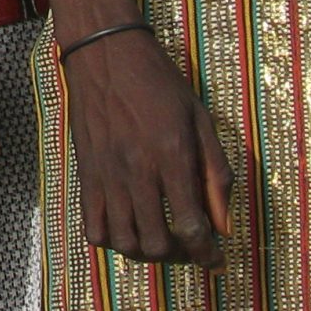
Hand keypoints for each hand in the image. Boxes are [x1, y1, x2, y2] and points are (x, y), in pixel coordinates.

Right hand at [60, 25, 230, 265]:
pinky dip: (112, 241)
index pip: (191, 227)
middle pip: (157, 243)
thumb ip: (216, 174)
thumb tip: (224, 226)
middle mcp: (137, 170)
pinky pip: (93, 226)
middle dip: (180, 256)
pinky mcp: (86, 171)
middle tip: (189, 246)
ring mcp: (107, 173)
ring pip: (124, 242)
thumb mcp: (200, 119)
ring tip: (159, 240)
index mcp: (172, 155)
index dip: (206, 254)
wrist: (104, 52)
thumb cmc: (159, 82)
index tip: (215, 259)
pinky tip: (128, 228)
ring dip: (146, 252)